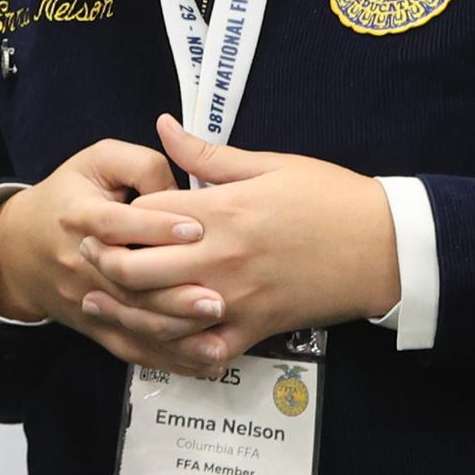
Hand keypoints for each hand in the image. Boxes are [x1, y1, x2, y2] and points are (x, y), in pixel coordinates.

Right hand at [0, 139, 228, 374]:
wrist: (19, 248)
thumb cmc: (70, 196)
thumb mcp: (98, 161)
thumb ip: (141, 166)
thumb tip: (181, 192)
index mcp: (78, 215)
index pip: (114, 224)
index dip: (155, 227)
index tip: (197, 229)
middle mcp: (80, 263)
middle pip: (126, 285)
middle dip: (174, 294)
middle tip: (217, 297)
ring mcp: (87, 300)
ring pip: (132, 322)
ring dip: (177, 331)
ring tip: (216, 328)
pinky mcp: (95, 326)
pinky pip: (132, 348)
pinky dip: (168, 358)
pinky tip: (203, 359)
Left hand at [112, 116, 401, 371]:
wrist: (385, 247)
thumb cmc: (329, 197)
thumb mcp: (269, 164)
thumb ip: (207, 152)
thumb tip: (162, 124)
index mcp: (221, 210)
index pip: (144, 216)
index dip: (117, 216)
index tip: (103, 215)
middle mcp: (221, 257)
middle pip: (137, 269)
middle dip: (105, 263)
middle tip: (89, 257)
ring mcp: (236, 298)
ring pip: (160, 317)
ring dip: (125, 311)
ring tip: (100, 300)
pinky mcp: (255, 328)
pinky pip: (204, 350)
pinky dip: (175, 350)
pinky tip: (154, 341)